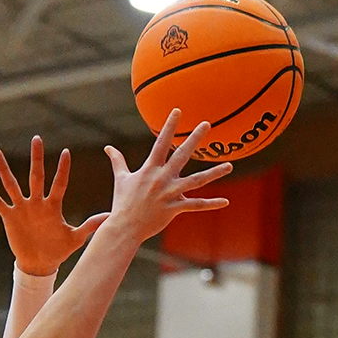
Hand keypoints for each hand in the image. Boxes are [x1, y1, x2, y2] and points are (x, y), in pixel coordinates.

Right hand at [0, 137, 107, 276]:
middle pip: (36, 176)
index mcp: (53, 206)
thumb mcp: (75, 239)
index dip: (63, 169)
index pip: (59, 183)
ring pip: (11, 184)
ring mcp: (22, 208)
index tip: (66, 152)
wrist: (40, 263)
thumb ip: (90, 226)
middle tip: (37, 138)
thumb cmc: (58, 250)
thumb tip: (110, 216)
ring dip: (3, 169)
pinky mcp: (9, 216)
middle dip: (36, 158)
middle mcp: (37, 202)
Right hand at [104, 110, 232, 242]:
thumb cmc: (123, 203)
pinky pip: (196, 205)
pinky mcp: (175, 208)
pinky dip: (211, 204)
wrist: (124, 227)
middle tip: (207, 124)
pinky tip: (226, 201)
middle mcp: (161, 179)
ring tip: (230, 166)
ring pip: (196, 181)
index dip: (169, 126)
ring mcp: (170, 193)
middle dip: (194, 139)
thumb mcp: (121, 179)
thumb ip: (118, 161)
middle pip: (182, 155)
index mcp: (149, 169)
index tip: (178, 111)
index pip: (161, 143)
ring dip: (214, 173)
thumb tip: (108, 148)